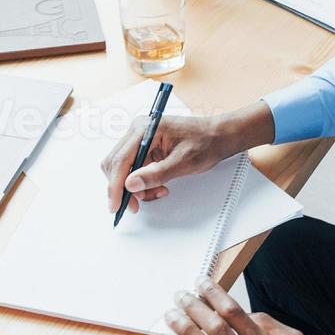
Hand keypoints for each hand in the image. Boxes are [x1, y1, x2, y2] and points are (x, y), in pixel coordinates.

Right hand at [101, 103, 273, 214]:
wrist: (219, 136)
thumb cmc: (206, 142)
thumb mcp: (182, 162)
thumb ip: (155, 174)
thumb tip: (131, 184)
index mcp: (145, 129)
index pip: (120, 160)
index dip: (115, 186)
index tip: (116, 205)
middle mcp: (138, 131)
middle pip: (116, 165)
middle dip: (125, 188)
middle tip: (137, 205)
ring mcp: (141, 139)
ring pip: (125, 170)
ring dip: (137, 186)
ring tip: (159, 191)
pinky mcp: (146, 147)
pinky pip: (135, 169)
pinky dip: (144, 182)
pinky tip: (159, 186)